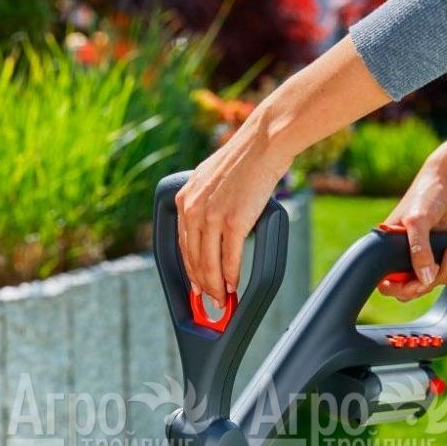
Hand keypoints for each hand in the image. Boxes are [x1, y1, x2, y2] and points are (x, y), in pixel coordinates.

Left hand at [176, 113, 290, 304]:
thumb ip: (207, 202)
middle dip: (201, 285)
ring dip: (215, 287)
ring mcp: (211, 216)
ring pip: (208, 264)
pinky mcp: (233, 222)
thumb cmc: (245, 159)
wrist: (263, 144)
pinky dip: (231, 278)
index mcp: (185, 198)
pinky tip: (233, 287)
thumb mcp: (211, 179)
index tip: (195, 285)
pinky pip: (229, 260)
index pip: (182, 244)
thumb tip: (213, 225)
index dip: (189, 270)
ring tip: (220, 301)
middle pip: (193, 259)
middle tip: (208, 301)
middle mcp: (193, 208)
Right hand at [377, 155, 446, 301]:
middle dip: (426, 282)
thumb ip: (419, 250)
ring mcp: (416, 256)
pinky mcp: (433, 254)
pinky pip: (440, 276)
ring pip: (425, 283)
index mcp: (386, 247)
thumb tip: (424, 279)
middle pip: (407, 288)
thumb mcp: (419, 221)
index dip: (401, 288)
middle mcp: (398, 254)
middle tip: (440, 266)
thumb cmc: (426, 195)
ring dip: (443, 274)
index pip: (386, 282)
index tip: (417, 282)